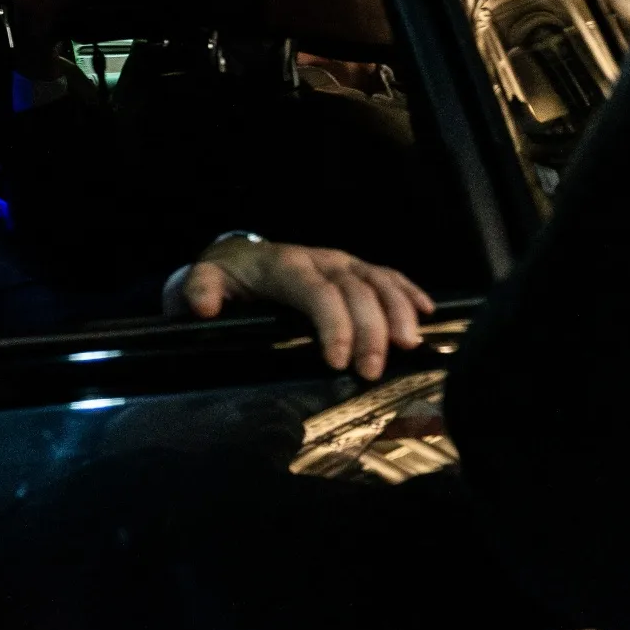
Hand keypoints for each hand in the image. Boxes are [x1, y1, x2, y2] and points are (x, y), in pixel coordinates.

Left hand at [183, 238, 434, 379]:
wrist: (239, 257)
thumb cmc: (225, 277)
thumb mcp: (202, 280)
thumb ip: (200, 291)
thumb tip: (204, 307)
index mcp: (284, 266)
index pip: (317, 292)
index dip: (333, 324)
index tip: (338, 361)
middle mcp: (318, 260)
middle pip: (355, 290)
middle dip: (369, 330)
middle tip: (372, 371)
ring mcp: (341, 262)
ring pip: (379, 280)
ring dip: (399, 312)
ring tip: (409, 347)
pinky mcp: (355, 269)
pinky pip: (388, 275)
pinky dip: (410, 292)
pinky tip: (429, 313)